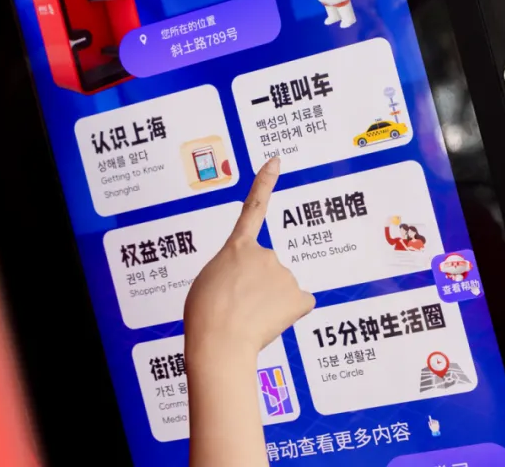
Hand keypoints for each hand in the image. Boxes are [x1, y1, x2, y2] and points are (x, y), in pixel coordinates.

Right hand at [184, 158, 314, 363]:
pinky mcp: (300, 297)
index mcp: (236, 247)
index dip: (264, 183)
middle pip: (265, 270)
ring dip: (268, 303)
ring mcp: (284, 274)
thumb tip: (254, 283)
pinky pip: (298, 305)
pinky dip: (288, 315)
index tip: (276, 162)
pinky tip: (271, 323)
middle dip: (256, 287)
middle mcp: (265, 254)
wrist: (219, 342)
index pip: (253, 208)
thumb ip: (232, 271)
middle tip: (238, 307)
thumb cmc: (205, 315)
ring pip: (280, 289)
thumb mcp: (209, 280)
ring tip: (248, 318)